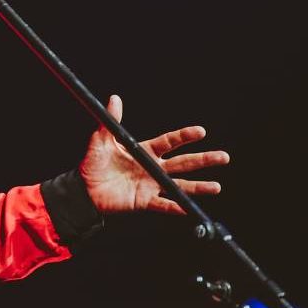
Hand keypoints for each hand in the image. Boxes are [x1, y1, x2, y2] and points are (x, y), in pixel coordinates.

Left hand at [80, 95, 229, 214]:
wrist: (84, 189)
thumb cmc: (93, 163)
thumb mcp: (101, 140)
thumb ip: (111, 122)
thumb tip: (114, 98)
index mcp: (145, 151)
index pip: (169, 142)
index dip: (184, 136)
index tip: (200, 131)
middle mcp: (152, 168)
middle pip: (183, 163)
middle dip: (203, 160)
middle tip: (223, 157)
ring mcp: (151, 185)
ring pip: (178, 186)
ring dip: (197, 186)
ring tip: (216, 187)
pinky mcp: (144, 201)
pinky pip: (162, 205)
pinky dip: (174, 207)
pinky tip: (187, 208)